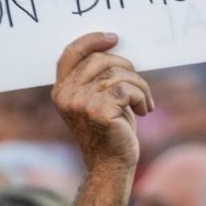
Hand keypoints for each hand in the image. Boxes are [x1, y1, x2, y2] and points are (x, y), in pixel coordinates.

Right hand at [52, 32, 152, 172]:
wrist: (111, 167)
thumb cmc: (110, 133)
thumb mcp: (97, 101)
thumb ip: (97, 78)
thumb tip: (115, 48)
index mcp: (61, 91)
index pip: (71, 54)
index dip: (91, 41)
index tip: (113, 38)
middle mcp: (65, 95)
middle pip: (99, 60)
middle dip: (126, 68)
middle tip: (139, 86)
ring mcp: (80, 103)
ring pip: (118, 75)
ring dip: (139, 86)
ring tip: (145, 103)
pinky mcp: (99, 111)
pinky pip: (127, 89)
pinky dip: (141, 97)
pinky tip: (144, 110)